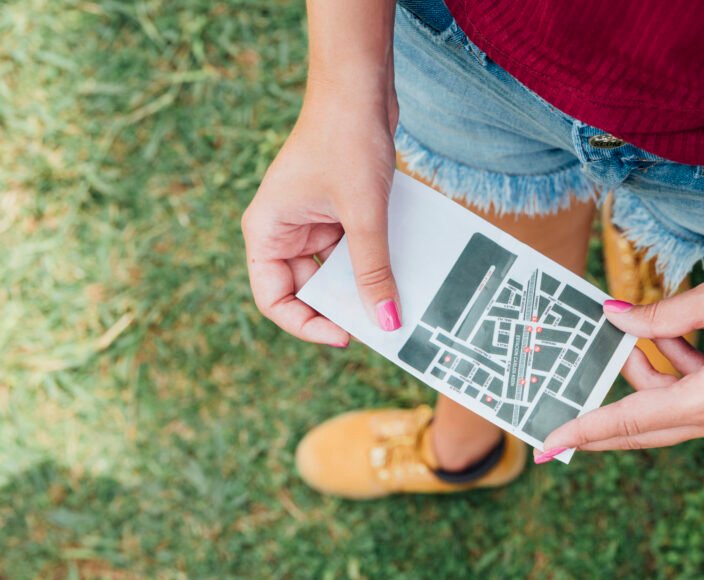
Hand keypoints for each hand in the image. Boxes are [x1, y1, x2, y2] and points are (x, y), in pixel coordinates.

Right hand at [241, 76, 400, 345]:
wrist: (360, 87)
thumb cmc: (346, 140)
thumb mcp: (363, 214)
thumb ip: (373, 270)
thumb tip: (386, 321)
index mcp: (267, 232)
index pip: (274, 299)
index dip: (306, 325)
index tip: (346, 335)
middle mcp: (284, 231)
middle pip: (307, 290)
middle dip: (341, 308)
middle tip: (379, 322)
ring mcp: (312, 222)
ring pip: (335, 273)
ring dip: (362, 285)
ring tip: (394, 299)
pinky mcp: (338, 212)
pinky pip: (353, 250)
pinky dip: (374, 262)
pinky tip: (401, 271)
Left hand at [539, 268, 703, 454]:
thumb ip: (656, 314)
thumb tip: (612, 315)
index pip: (628, 420)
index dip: (583, 431)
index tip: (546, 447)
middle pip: (640, 426)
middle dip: (601, 413)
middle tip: (562, 409)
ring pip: (664, 406)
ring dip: (646, 370)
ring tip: (645, 327)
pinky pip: (688, 396)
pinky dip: (673, 368)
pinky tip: (676, 332)